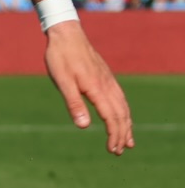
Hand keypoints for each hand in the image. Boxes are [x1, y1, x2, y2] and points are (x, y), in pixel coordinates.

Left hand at [44, 21, 133, 154]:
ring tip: (127, 141)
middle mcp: (107, 86)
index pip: (111, 118)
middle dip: (121, 134)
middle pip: (121, 115)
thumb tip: (83, 126)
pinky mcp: (105, 77)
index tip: (113, 150)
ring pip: (123, 107)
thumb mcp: (62, 82)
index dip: (113, 135)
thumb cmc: (60, 59)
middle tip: (119, 151)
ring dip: (126, 125)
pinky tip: (122, 117)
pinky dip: (124, 112)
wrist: (66, 35)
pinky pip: (120, 98)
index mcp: (96, 89)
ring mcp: (108, 81)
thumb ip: (73, 104)